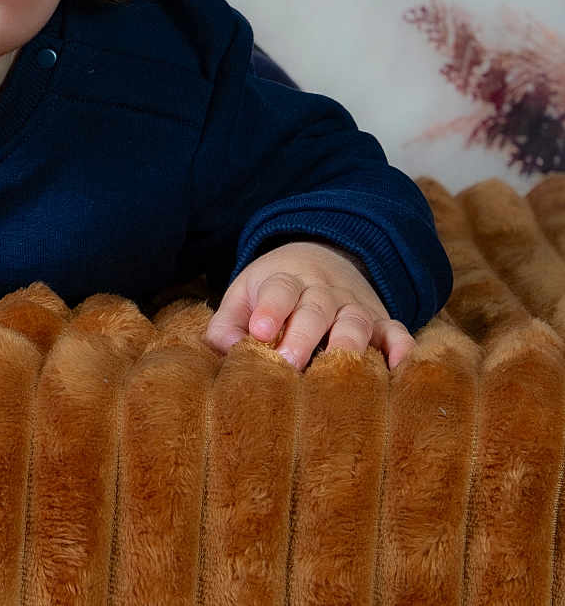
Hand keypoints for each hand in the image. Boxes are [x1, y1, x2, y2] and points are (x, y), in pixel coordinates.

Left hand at [204, 239, 415, 369]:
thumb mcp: (244, 295)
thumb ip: (228, 323)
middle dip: (303, 336)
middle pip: (315, 309)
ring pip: (355, 320)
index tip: (259, 332)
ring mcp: (354, 306)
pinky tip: (397, 368)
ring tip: (337, 369)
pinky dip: (401, 347)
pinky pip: (397, 331)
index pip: (279, 290)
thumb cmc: (273, 290)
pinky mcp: (381, 321)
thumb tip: (226, 352)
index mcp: (285, 280)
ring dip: (348, 344)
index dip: (271, 310)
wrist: (321, 257)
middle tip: (288, 363)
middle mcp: (322, 291)